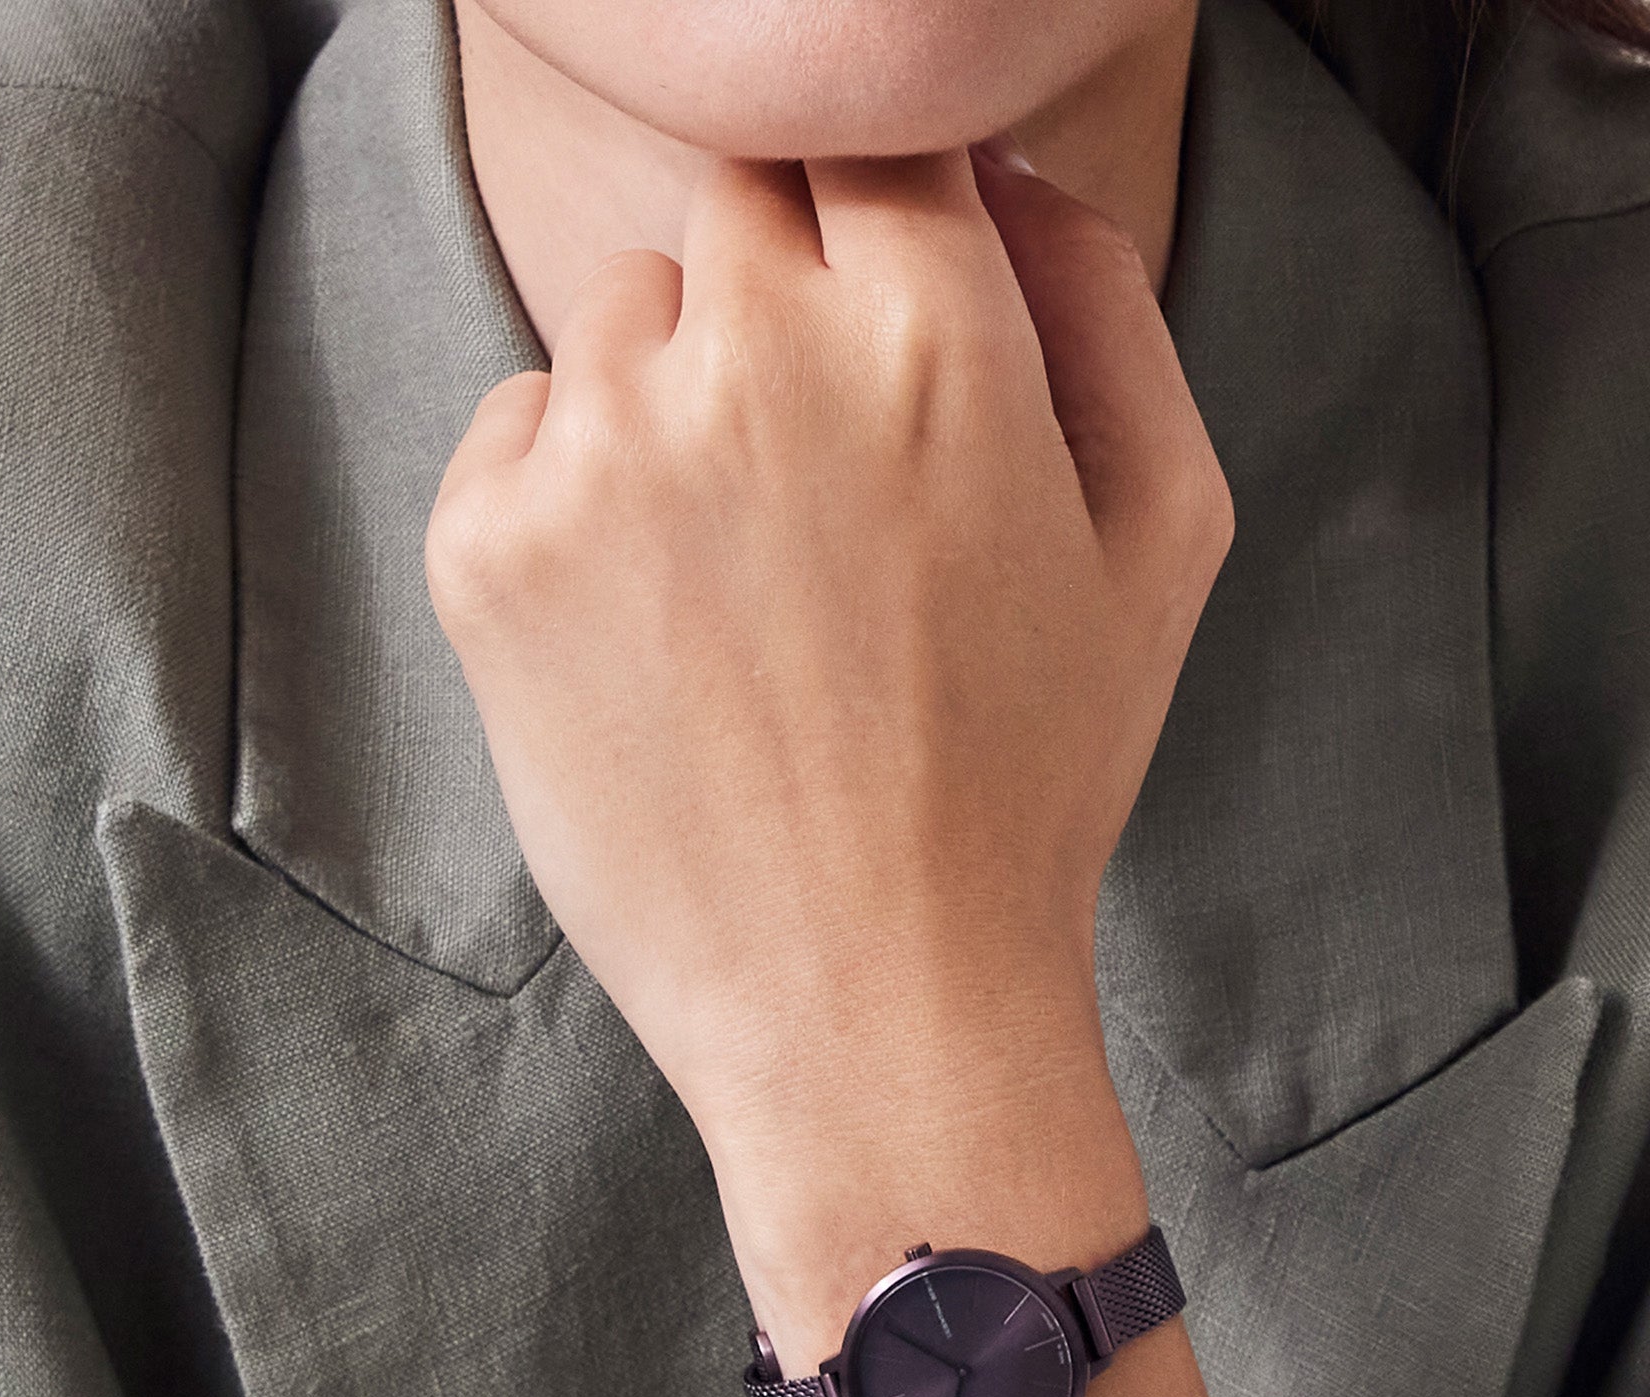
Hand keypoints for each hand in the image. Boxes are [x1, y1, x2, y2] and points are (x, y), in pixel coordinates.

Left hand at [427, 146, 1230, 1330]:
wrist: (873, 1004)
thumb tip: (1013, 176)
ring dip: (673, 404)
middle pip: (736, 202)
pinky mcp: (486, 549)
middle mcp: (751, 352)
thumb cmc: (1029, 786)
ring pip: (616, 317)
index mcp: (933, 329)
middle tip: (819, 485)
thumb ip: (1110, 309)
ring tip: (739, 588)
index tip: (884, 329)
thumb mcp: (1163, 542)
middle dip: (781, 305)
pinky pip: (515, 427)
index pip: (874, 139)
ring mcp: (600, 450)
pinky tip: (650, 632)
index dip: (883, 235)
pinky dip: (571, 494)